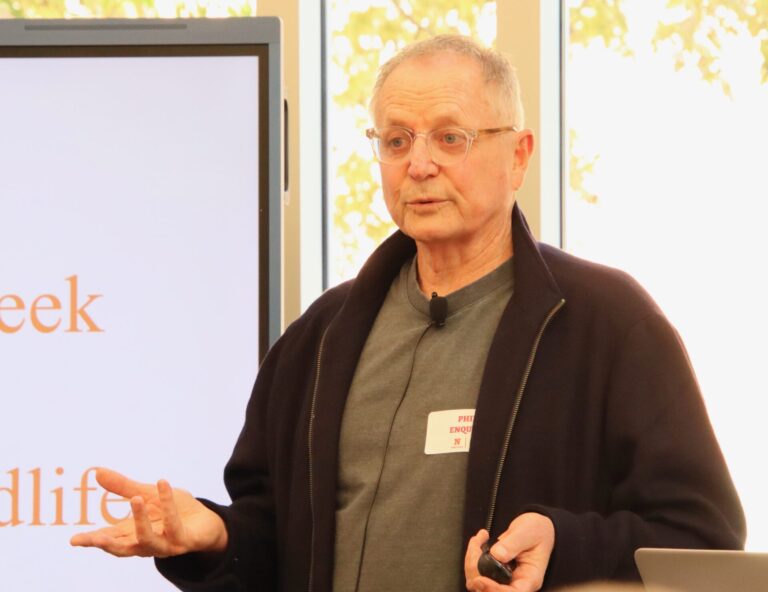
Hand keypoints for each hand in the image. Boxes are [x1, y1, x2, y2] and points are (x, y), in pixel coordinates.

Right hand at [69, 467, 227, 557]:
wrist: (206, 521)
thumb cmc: (175, 511)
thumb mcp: (147, 495)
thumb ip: (123, 487)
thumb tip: (97, 472)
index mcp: (133, 534)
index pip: (110, 540)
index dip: (92, 541)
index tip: (74, 540)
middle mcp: (146, 544)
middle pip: (123, 548)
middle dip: (107, 544)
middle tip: (92, 538)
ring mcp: (165, 545)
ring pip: (148, 539)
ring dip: (140, 521)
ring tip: (135, 499)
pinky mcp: (184, 541)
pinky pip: (174, 523)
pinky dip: (168, 503)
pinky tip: (163, 485)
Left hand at [465, 513, 554, 591]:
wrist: (535, 527)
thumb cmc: (537, 531)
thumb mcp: (528, 532)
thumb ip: (513, 543)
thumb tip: (497, 555)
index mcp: (529, 579)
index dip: (493, 589)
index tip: (481, 579)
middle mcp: (515, 583)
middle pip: (489, 590)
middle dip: (476, 570)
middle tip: (476, 547)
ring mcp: (503, 579)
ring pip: (478, 583)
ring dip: (471, 562)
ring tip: (477, 541)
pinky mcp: (493, 573)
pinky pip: (475, 573)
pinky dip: (471, 558)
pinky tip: (477, 543)